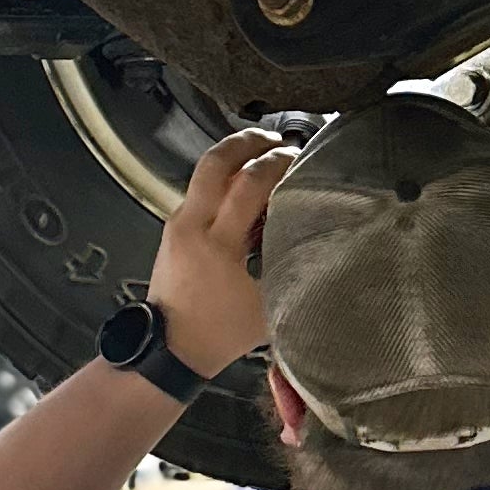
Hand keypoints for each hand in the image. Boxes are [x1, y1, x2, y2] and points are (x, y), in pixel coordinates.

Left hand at [153, 129, 296, 375]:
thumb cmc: (219, 334)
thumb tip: (320, 243)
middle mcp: (192, 225)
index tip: (300, 159)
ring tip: (263, 153)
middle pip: (216, 161)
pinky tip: (245, 186)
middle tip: (277, 139)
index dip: (278, 163)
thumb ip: (291, 269)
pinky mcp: (173, 229)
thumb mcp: (268, 306)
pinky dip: (224, 178)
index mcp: (218, 244)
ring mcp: (178, 224)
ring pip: (203, 171)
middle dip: (249, 141)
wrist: (169, 350)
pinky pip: (200, 189)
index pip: (250, 183)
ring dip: (234, 155)